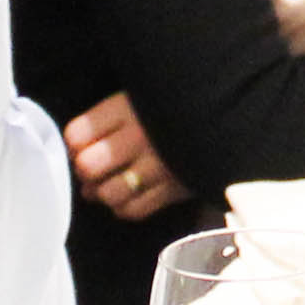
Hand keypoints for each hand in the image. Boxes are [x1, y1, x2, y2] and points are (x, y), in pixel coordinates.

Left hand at [66, 91, 173, 218]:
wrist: (229, 111)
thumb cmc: (175, 101)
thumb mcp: (139, 94)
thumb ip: (107, 121)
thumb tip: (77, 160)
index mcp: (127, 107)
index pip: (77, 135)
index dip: (75, 144)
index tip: (84, 144)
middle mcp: (140, 137)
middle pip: (88, 166)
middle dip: (88, 170)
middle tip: (97, 167)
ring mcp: (158, 165)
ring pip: (110, 194)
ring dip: (106, 192)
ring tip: (114, 182)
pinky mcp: (175, 188)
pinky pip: (136, 210)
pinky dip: (126, 207)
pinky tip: (131, 194)